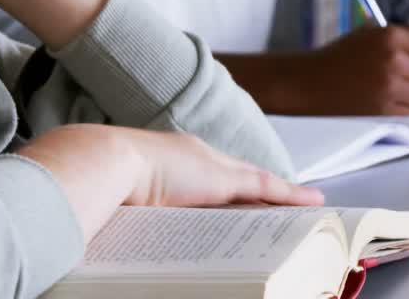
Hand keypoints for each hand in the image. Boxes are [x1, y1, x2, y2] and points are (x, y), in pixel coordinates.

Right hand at [18, 125, 321, 228]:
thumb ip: (136, 219)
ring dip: (278, 202)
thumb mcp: (121, 206)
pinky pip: (266, 189)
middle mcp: (192, 160)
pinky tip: (312, 204)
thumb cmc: (96, 187)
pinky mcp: (224, 178)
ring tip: (302, 214)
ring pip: (255, 187)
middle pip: (237, 182)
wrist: (98, 165)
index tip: (241, 208)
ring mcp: (209, 167)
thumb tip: (126, 247)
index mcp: (164, 164)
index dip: (227, 195)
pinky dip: (290, 196)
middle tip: (284, 214)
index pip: (207, 183)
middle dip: (260, 199)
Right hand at [288, 18, 408, 115]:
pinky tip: (385, 106)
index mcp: (390, 35)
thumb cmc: (341, 58)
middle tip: (392, 82)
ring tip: (390, 95)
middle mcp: (392, 58)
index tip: (406, 65)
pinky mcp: (382, 111)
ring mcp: (387, 86)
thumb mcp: (372, 37)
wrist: (307, 83)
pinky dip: (404, 115)